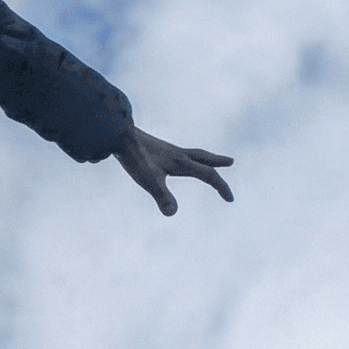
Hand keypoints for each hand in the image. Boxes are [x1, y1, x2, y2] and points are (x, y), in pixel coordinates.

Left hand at [113, 125, 233, 216]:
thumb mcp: (148, 180)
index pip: (208, 174)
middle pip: (204, 157)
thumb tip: (172, 213)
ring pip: (191, 153)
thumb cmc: (134, 158)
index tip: (230, 199)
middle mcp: (177, 154)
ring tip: (208, 160)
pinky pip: (177, 153)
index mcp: (181, 162)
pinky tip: (175, 161)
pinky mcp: (156, 149)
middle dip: (218, 162)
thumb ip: (161, 196)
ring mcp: (166, 150)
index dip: (221, 187)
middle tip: (231, 162)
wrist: (118, 134)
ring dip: (203, 157)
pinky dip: (185, 157)